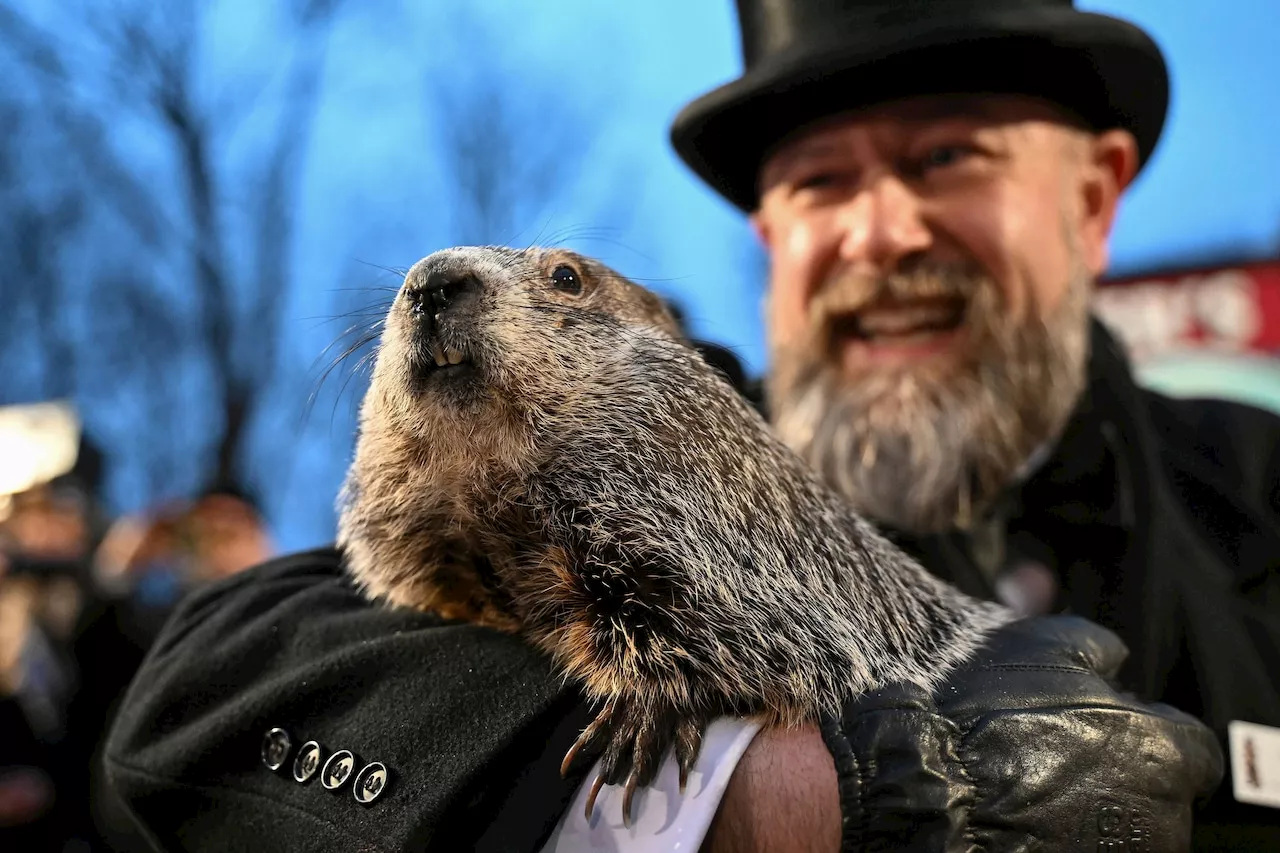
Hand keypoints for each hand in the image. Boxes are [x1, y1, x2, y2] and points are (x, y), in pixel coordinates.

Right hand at [819, 615, 1222, 851]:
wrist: (927, 789)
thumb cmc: (988, 717)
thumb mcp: (1043, 646)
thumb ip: (1097, 646)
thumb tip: (1113, 657)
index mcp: (1164, 754)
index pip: (1195, 747)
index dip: (1151, 730)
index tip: (1113, 724)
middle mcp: (1160, 815)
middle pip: (1160, 789)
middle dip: (1124, 769)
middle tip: (1064, 750)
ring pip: (1127, 824)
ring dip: (1097, 803)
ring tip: (1037, 785)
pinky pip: (1087, 847)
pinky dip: (1066, 832)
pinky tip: (1026, 813)